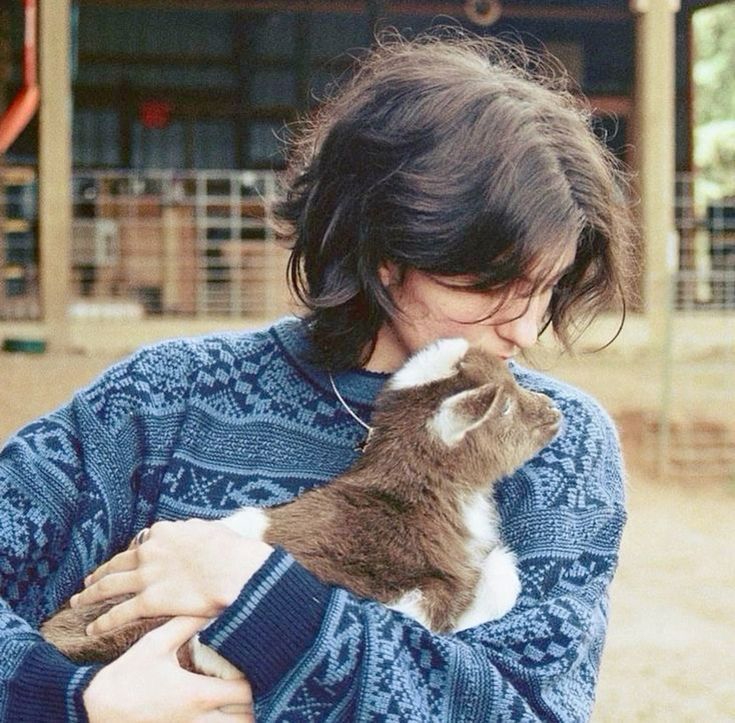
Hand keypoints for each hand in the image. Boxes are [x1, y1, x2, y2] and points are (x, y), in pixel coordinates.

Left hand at [71, 519, 271, 634]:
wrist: (238, 570)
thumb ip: (195, 531)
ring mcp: (147, 576)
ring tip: (79, 601)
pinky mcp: (150, 600)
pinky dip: (103, 622)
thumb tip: (192, 530)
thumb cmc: (234, 551)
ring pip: (110, 585)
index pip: (142, 542)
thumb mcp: (212, 530)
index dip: (133, 553)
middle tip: (89, 581)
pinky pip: (119, 613)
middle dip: (101, 573)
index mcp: (166, 532)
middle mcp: (150, 551)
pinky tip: (92, 629)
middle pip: (118, 563)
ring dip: (91, 594)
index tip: (127, 561)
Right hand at [84, 616, 253, 721]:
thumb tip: (210, 605)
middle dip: (257, 703)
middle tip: (259, 682)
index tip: (258, 663)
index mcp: (198, 694)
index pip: (246, 692)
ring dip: (242, 717)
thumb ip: (186, 623)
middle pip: (246, 719)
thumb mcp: (156, 643)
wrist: (92, 710)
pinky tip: (220, 712)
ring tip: (241, 699)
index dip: (258, 679)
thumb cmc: (126, 675)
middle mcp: (198, 721)